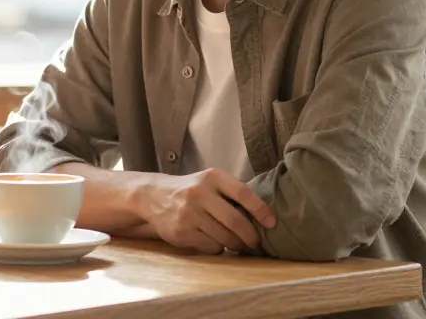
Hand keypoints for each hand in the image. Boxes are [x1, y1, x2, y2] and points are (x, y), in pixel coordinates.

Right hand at [137, 169, 275, 254]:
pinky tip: (215, 241)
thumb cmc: (190, 190)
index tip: (272, 223)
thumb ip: (231, 193)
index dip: (261, 210)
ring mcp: (188, 213)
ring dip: (236, 245)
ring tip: (238, 244)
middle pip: (235, 221)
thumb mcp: (209, 182)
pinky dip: (218, 248)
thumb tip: (262, 218)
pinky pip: (211, 246)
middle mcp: (199, 193)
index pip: (243, 194)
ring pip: (224, 237)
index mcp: (211, 177)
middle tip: (256, 243)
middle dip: (251, 236)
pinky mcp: (181, 232)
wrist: (153, 197)